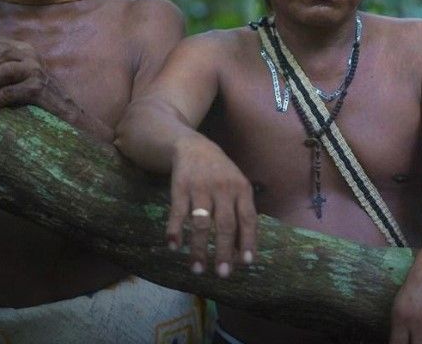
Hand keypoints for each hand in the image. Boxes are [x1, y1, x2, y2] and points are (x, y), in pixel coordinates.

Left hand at [0, 37, 66, 113]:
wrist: (64, 112)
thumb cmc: (36, 95)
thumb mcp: (19, 75)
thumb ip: (1, 68)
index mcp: (25, 50)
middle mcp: (32, 57)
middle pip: (2, 51)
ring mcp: (36, 72)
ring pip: (5, 70)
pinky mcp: (37, 89)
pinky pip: (9, 92)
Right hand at [166, 136, 256, 278]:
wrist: (194, 147)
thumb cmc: (221, 175)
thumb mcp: (237, 187)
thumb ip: (241, 214)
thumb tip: (243, 250)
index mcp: (242, 189)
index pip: (248, 218)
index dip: (248, 241)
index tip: (246, 263)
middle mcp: (223, 188)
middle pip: (225, 224)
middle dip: (224, 251)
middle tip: (223, 274)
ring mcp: (201, 188)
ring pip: (201, 223)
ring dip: (198, 248)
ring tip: (197, 269)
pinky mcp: (180, 187)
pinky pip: (178, 212)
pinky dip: (175, 230)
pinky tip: (174, 247)